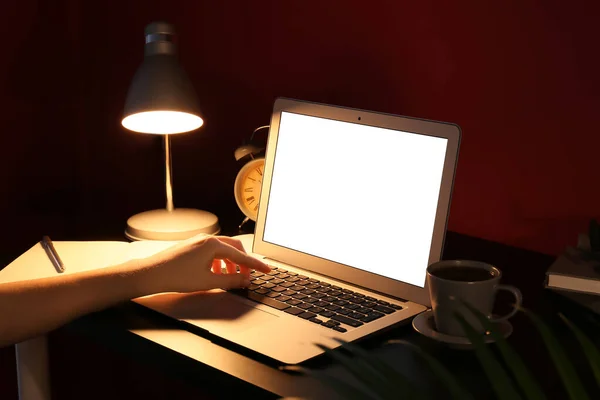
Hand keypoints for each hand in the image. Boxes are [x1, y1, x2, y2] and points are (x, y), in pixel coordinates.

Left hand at [146, 234, 269, 293]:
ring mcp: (199, 241)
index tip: (267, 270)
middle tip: (249, 275)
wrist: (152, 273)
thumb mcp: (208, 282)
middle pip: (235, 248)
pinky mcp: (192, 246)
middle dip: (244, 262)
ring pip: (223, 249)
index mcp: (214, 245)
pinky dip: (220, 261)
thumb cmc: (177, 276)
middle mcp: (207, 239)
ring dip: (231, 263)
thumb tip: (245, 280)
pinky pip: (213, 251)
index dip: (256, 265)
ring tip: (232, 277)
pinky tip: (216, 273)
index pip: (241, 255)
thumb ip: (231, 280)